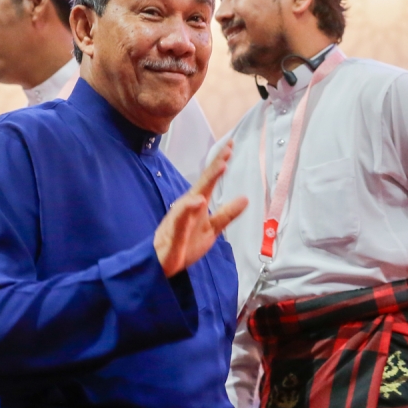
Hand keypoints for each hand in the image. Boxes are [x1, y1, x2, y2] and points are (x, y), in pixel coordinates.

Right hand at [154, 141, 247, 277]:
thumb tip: (245, 199)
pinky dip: (189, 209)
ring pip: (194, 195)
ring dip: (207, 181)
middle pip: (203, 181)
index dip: (220, 162)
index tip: (231, 145)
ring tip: (221, 166)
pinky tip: (198, 201)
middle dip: (216, 164)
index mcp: (197, 203)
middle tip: (228, 147)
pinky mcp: (174, 232)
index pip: (210, 179)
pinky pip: (181, 220)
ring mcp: (180, 218)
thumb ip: (226, 214)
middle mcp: (188, 206)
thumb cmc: (186, 242)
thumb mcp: (212, 228)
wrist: (163, 262)